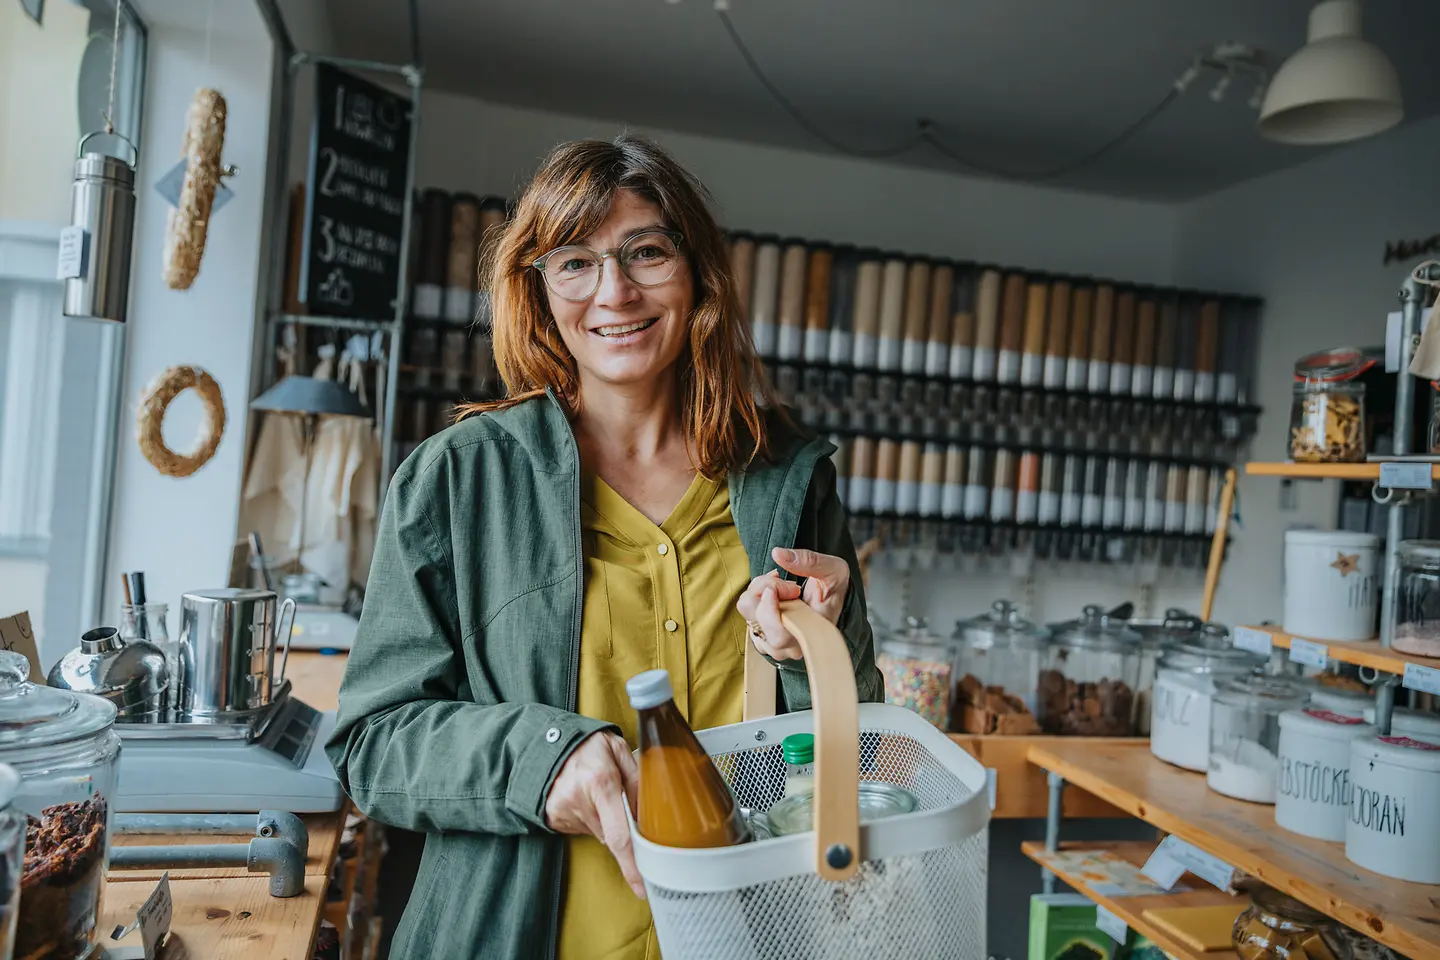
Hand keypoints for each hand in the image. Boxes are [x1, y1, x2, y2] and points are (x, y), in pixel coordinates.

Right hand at [543, 730, 644, 897]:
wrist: (544, 741)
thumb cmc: (587, 744)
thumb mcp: (619, 750)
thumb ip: (638, 780)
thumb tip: (651, 813)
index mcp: (600, 783)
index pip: (619, 836)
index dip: (632, 864)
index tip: (641, 886)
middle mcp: (579, 800)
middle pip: (610, 836)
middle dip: (621, 827)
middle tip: (617, 801)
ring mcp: (562, 811)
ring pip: (597, 833)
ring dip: (603, 820)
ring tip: (596, 792)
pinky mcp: (552, 818)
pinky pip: (581, 829)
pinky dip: (588, 818)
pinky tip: (583, 797)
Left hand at [735, 547, 849, 661]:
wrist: (831, 600)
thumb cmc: (834, 589)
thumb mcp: (834, 570)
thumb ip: (809, 561)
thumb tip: (777, 553)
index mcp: (809, 637)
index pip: (779, 635)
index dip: (771, 609)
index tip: (780, 584)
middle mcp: (787, 647)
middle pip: (755, 616)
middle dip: (768, 588)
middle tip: (790, 585)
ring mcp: (771, 642)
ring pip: (747, 608)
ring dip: (762, 589)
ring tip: (783, 587)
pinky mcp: (760, 634)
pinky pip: (745, 607)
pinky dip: (757, 594)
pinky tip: (774, 593)